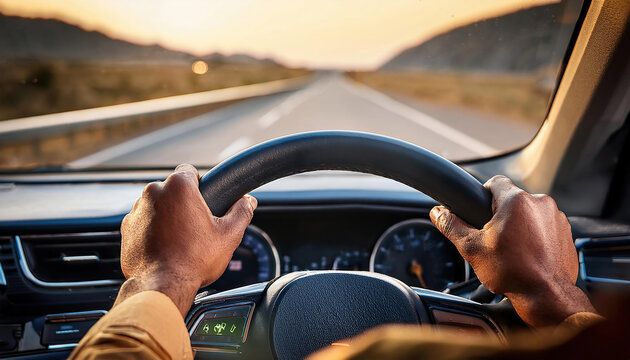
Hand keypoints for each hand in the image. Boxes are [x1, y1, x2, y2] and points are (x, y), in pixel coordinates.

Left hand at [117, 164, 256, 315]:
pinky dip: (152, 230)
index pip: (189, 171)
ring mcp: (136, 210)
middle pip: (172, 189)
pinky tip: (165, 247)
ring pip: (156, 205)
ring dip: (167, 215)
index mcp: (178, 186)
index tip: (205, 200)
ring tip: (179, 238)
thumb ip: (242, 212)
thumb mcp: (228, 235)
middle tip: (195, 225)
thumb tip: (249, 202)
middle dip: (183, 202)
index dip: (200, 184)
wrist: (162, 285)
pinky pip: (143, 222)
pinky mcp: (126, 228)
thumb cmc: (194, 260)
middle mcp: (153, 193)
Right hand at [430, 175, 594, 326]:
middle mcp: (540, 203)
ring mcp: (557, 217)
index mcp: (516, 201)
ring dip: (520, 224)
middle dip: (501, 215)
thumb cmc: (513, 273)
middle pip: (512, 199)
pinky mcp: (567, 231)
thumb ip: (452, 226)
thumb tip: (438, 213)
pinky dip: (536, 235)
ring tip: (513, 249)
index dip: (483, 195)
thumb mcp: (472, 249)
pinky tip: (529, 253)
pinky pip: (545, 225)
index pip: (494, 182)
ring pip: (529, 212)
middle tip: (494, 238)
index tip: (480, 211)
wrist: (546, 296)